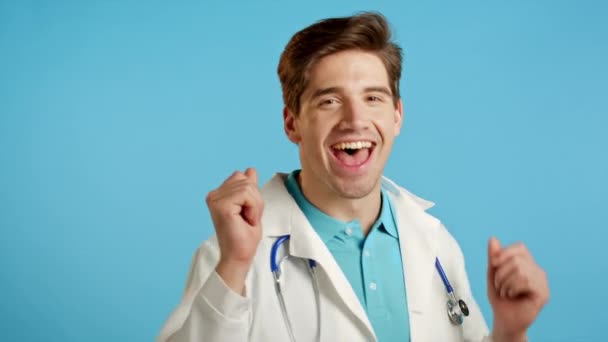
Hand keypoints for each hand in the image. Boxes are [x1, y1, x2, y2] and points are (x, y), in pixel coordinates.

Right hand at [206, 168, 263, 293]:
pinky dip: (253, 208)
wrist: (239, 256)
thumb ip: (249, 188)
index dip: (252, 194)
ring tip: (247, 220)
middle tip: (248, 218)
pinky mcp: (221, 206)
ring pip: (248, 187)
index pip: (242, 176)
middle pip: (246, 180)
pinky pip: (247, 194)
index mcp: (218, 194)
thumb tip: (250, 170)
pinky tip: (246, 220)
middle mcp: (214, 195)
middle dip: (255, 200)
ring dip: (255, 206)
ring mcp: (215, 200)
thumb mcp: (251, 206)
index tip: (247, 213)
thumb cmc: (244, 236)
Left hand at [487, 237, 548, 341]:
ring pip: (521, 270)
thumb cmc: (500, 298)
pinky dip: (512, 288)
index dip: (504, 253)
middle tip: (500, 285)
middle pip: (517, 260)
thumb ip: (494, 257)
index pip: (520, 247)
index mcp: (527, 264)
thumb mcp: (493, 274)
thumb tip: (493, 238)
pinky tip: (512, 295)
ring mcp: (542, 282)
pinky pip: (526, 281)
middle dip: (501, 273)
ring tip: (505, 292)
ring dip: (505, 282)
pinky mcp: (543, 293)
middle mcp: (537, 270)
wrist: (504, 319)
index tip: (493, 264)